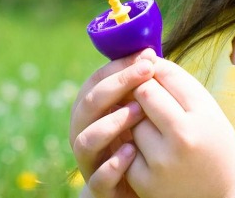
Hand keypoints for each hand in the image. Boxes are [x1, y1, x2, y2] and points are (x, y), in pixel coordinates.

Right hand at [70, 49, 157, 197]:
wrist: (141, 190)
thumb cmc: (141, 144)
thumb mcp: (138, 113)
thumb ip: (138, 89)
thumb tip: (150, 51)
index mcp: (92, 112)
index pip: (96, 81)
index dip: (118, 66)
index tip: (146, 56)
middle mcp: (84, 133)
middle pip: (88, 105)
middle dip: (116, 86)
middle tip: (146, 73)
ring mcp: (89, 162)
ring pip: (85, 140)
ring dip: (111, 123)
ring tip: (139, 111)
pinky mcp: (99, 190)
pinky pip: (98, 179)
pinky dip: (113, 165)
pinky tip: (133, 152)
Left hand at [126, 58, 234, 197]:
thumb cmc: (215, 144)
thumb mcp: (208, 110)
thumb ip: (178, 82)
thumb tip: (144, 55)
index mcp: (203, 115)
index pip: (165, 75)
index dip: (155, 71)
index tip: (155, 75)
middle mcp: (183, 138)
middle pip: (144, 93)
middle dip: (143, 91)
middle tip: (150, 98)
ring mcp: (162, 162)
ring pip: (132, 120)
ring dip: (137, 119)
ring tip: (155, 129)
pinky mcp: (145, 182)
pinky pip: (126, 148)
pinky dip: (133, 147)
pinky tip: (149, 152)